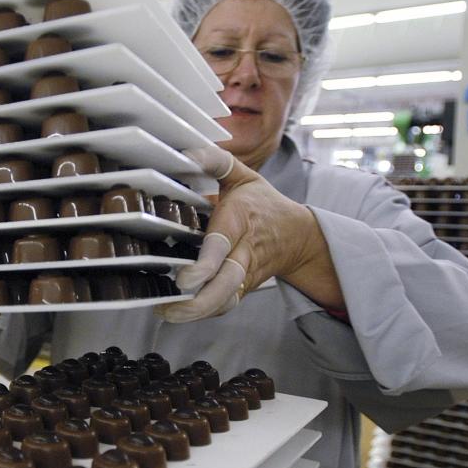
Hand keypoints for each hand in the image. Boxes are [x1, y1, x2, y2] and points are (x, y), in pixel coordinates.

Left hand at [157, 142, 342, 322]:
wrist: (298, 235)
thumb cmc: (262, 203)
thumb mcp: (243, 175)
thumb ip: (215, 161)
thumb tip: (187, 154)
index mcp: (240, 220)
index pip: (222, 246)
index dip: (205, 266)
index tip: (184, 278)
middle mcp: (244, 251)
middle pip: (227, 283)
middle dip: (201, 301)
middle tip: (171, 307)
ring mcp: (245, 273)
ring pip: (227, 299)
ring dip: (199, 312)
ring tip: (169, 314)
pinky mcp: (243, 287)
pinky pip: (226, 304)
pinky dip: (206, 312)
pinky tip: (180, 313)